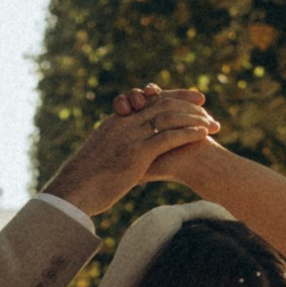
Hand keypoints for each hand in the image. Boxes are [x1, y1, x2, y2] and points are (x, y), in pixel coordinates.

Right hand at [45, 83, 221, 219]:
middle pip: (162, 103)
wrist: (73, 192)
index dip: (172, 95)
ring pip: (168, 117)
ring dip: (194, 118)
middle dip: (187, 102)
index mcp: (115, 121)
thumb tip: (119, 155)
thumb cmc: (84, 181)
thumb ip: (112, 149)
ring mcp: (130, 137)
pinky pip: (168, 137)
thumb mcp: (99, 157)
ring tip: (212, 124)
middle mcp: (124, 123)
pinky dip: (188, 133)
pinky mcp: (137, 153)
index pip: (148, 99)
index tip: (190, 97)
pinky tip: (203, 135)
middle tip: (206, 104)